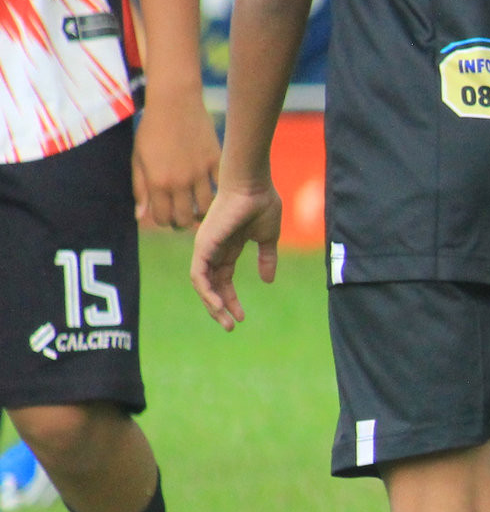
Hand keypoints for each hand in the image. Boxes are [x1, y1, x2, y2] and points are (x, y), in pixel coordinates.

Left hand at [132, 96, 219, 230]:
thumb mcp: (139, 159)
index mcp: (157, 182)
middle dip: (182, 221)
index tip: (166, 215)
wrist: (174, 102)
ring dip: (201, 212)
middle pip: (186, 219)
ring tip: (198, 207)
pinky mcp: (216, 162)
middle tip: (183, 215)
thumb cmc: (152, 129)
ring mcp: (200, 172)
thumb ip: (140, 189)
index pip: (163, 218)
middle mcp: (180, 181)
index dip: (164, 220)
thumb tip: (142, 217)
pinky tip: (212, 191)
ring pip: (206, 208)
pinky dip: (217, 194)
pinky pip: (220, 188)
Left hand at [188, 182, 280, 330]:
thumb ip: (267, 259)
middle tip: (229, 327)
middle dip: (219, 308)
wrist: (253, 184)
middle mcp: (212, 250)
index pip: (224, 280)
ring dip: (212, 305)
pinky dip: (206, 292)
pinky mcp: (203, 246)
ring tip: (225, 321)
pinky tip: (217, 305)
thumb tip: (268, 280)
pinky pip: (199, 276)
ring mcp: (205, 248)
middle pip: (211, 286)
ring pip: (202, 284)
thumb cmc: (261, 203)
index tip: (242, 317)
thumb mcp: (268, 238)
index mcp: (227, 248)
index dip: (231, 299)